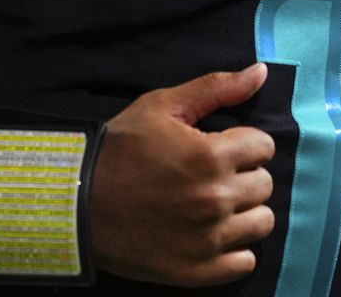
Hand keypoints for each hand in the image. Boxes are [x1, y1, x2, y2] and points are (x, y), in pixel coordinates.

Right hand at [91, 63, 276, 286]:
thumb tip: (261, 71)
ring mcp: (208, 239)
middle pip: (265, 184)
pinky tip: (210, 233)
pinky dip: (234, 249)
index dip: (243, 143)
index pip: (264, 147)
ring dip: (244, 211)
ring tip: (214, 204)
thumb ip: (216, 88)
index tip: (221, 147)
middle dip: (243, 175)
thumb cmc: (119, 148)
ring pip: (261, 222)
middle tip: (212, 175)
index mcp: (211, 156)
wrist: (75, 200)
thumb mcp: (162, 106)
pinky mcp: (197, 270)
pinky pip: (244, 262)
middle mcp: (215, 199)